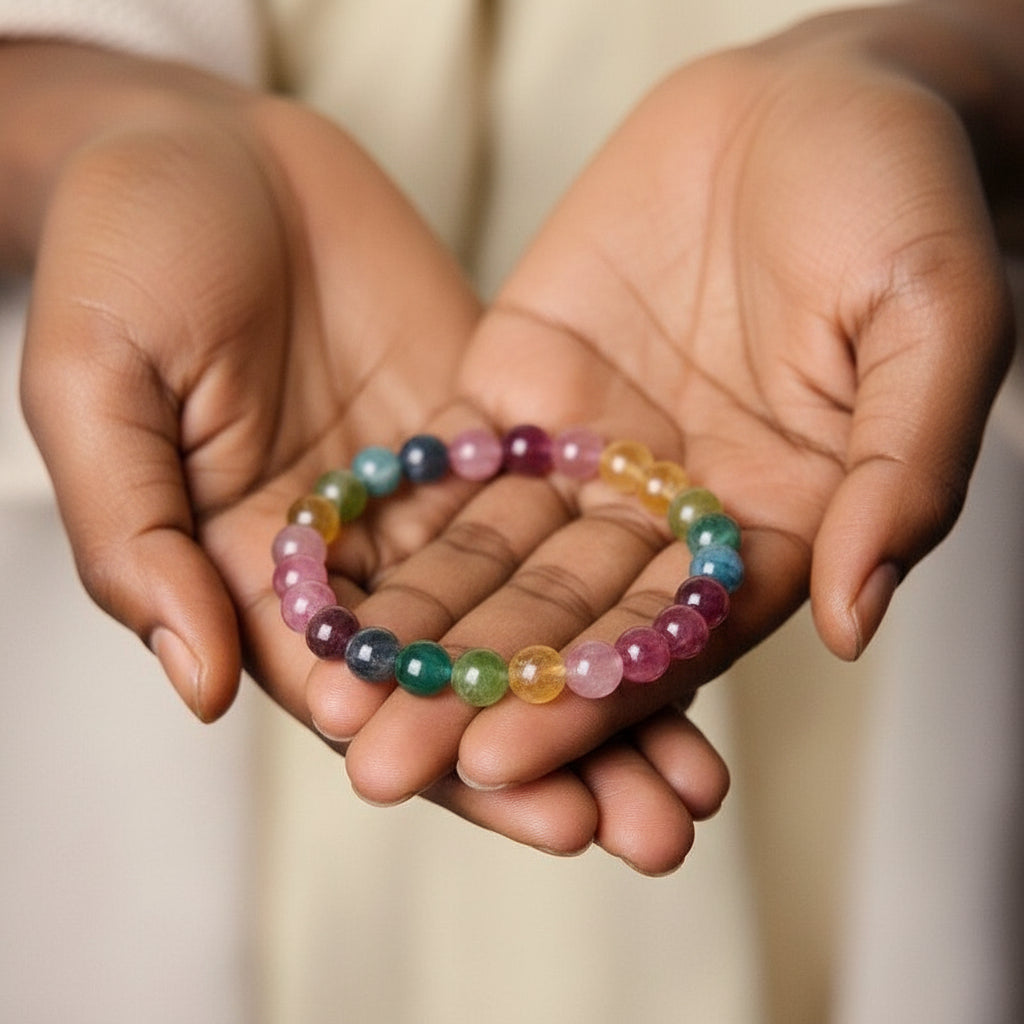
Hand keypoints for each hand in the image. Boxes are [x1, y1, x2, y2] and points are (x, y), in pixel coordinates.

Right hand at [15, 44, 727, 872]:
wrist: (206, 152)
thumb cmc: (120, 255)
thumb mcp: (97, 387)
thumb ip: (135, 539)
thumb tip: (201, 689)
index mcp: (254, 575)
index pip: (363, 699)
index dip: (456, 764)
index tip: (557, 823)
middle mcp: (356, 557)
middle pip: (465, 679)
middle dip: (564, 756)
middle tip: (662, 832)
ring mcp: (430, 497)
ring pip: (529, 613)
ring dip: (615, 690)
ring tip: (702, 777)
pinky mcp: (488, 432)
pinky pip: (563, 510)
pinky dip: (626, 572)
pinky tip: (696, 627)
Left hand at [312, 12, 1012, 830]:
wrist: (814, 100)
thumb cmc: (902, 200)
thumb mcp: (936, 325)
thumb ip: (901, 475)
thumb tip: (855, 622)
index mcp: (768, 531)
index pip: (671, 640)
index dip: (587, 702)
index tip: (503, 760)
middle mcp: (665, 512)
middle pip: (561, 622)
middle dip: (472, 692)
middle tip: (383, 768)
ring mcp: (587, 451)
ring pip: (491, 555)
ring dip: (415, 626)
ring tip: (335, 692)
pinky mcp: (523, 383)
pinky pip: (450, 458)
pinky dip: (391, 511)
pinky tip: (324, 567)